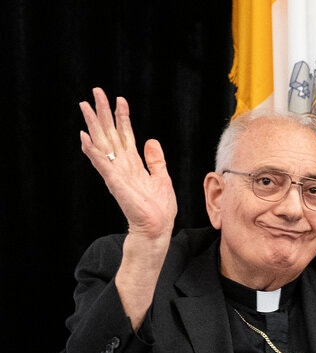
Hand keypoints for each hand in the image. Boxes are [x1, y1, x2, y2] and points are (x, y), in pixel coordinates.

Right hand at [79, 87, 176, 241]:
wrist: (156, 228)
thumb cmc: (158, 208)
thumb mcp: (162, 178)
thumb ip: (155, 160)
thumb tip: (150, 141)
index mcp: (133, 163)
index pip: (125, 134)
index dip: (122, 117)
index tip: (120, 99)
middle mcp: (121, 165)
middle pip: (110, 133)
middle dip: (103, 113)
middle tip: (96, 92)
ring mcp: (116, 173)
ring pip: (102, 143)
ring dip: (93, 124)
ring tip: (85, 105)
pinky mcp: (114, 182)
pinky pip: (101, 164)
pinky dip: (92, 151)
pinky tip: (84, 137)